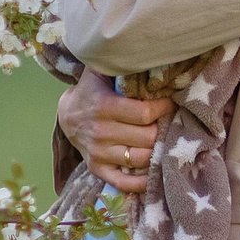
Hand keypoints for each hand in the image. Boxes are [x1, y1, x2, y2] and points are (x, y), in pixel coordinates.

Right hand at [57, 72, 168, 190]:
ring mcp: (99, 153)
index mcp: (104, 107)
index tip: (171, 103)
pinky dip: (141, 183)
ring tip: (165, 141)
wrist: (67, 115)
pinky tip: (154, 174)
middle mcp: (101, 133)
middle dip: (163, 129)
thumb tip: (149, 56)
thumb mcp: (101, 71)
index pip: (145, 113)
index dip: (164, 108)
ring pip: (141, 159)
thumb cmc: (93, 89)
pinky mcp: (97, 169)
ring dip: (158, 151)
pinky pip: (123, 182)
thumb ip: (121, 64)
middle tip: (171, 123)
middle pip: (147, 138)